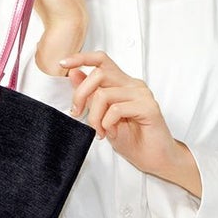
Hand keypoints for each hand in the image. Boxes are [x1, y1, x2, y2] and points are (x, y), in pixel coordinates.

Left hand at [60, 49, 202, 197]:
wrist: (155, 159)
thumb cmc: (134, 140)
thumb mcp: (103, 117)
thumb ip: (91, 96)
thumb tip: (74, 74)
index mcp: (122, 84)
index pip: (101, 60)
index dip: (81, 58)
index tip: (63, 64)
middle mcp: (133, 85)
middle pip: (98, 74)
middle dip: (81, 95)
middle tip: (78, 114)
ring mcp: (142, 94)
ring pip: (104, 94)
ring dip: (95, 116)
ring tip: (99, 131)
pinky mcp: (148, 107)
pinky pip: (116, 109)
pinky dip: (107, 123)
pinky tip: (111, 132)